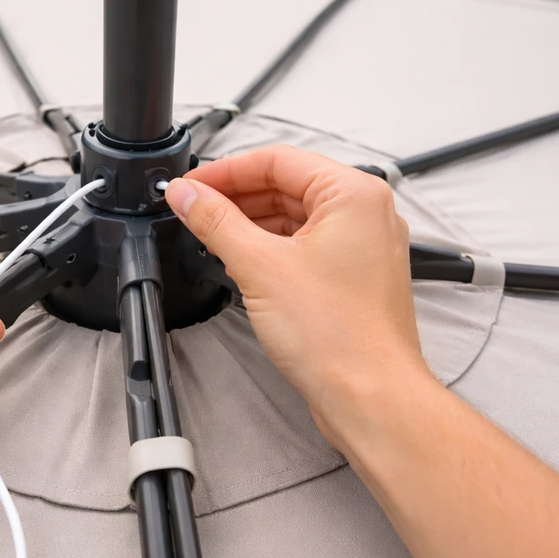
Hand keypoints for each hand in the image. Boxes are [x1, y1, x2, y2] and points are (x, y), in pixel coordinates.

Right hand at [166, 145, 429, 450]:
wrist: (370, 396)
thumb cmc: (339, 337)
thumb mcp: (259, 266)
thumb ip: (216, 222)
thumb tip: (188, 195)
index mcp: (353, 194)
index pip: (278, 160)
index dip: (226, 171)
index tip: (192, 186)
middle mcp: (365, 214)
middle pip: (287, 185)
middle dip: (235, 197)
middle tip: (193, 209)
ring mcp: (362, 247)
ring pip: (294, 217)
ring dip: (250, 224)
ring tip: (210, 236)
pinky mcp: (353, 277)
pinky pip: (305, 245)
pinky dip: (270, 248)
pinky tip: (240, 262)